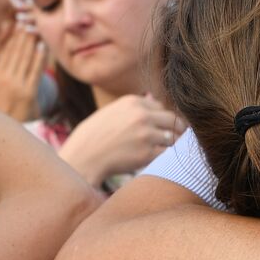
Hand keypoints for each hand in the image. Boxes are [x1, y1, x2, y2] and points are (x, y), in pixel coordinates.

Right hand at [0, 20, 45, 121]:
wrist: (10, 127)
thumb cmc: (6, 102)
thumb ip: (1, 59)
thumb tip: (4, 36)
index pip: (2, 50)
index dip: (10, 34)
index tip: (17, 20)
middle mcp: (3, 78)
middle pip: (13, 51)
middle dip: (21, 34)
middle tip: (28, 18)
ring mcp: (15, 86)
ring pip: (23, 58)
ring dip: (30, 41)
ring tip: (35, 27)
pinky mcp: (28, 93)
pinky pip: (34, 71)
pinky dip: (39, 57)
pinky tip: (42, 46)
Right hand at [59, 93, 185, 186]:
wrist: (83, 158)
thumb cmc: (94, 137)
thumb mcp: (111, 112)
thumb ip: (134, 107)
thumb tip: (153, 99)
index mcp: (133, 102)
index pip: (161, 108)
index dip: (161, 120)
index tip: (158, 130)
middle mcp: (142, 115)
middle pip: (173, 120)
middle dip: (175, 131)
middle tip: (172, 141)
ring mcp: (146, 134)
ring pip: (174, 138)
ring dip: (171, 146)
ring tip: (161, 152)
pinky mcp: (147, 154)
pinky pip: (168, 154)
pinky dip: (166, 158)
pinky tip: (158, 161)